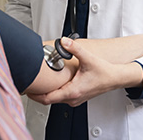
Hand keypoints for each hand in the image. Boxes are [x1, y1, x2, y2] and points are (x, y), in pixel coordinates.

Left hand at [27, 37, 142, 106]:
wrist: (115, 78)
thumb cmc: (105, 73)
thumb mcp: (88, 59)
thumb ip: (75, 49)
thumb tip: (64, 41)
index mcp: (73, 91)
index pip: (47, 98)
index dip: (35, 94)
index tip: (27, 88)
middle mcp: (73, 98)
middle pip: (48, 100)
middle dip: (37, 93)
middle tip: (28, 83)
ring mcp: (75, 99)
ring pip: (55, 99)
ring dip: (46, 92)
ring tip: (39, 82)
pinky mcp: (77, 97)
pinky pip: (61, 97)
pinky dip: (54, 92)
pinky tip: (52, 83)